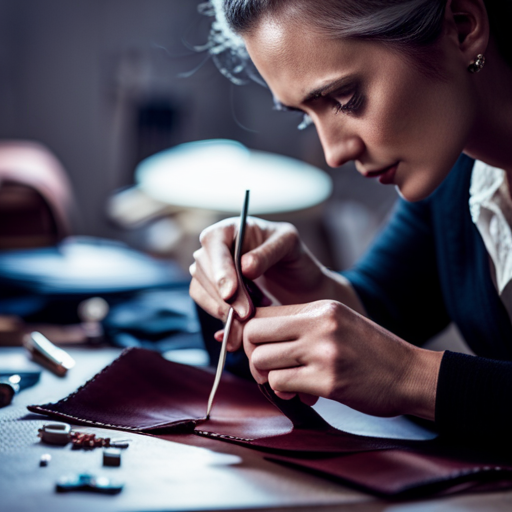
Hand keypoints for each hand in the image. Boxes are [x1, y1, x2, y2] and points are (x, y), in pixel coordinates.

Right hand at [190, 217, 340, 349]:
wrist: (294, 277)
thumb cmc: (291, 253)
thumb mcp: (289, 244)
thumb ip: (268, 252)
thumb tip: (244, 266)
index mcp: (230, 228)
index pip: (213, 244)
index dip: (220, 269)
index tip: (230, 293)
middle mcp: (213, 246)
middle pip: (203, 270)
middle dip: (224, 296)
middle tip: (247, 314)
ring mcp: (208, 269)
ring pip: (200, 290)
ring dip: (223, 308)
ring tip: (254, 314)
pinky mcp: (210, 291)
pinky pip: (206, 305)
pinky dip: (223, 318)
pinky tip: (244, 323)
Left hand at [243, 300, 442, 419]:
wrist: (410, 375)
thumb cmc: (371, 352)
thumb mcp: (337, 323)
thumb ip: (301, 327)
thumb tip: (257, 338)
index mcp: (319, 308)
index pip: (261, 313)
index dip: (250, 333)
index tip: (258, 348)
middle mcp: (319, 324)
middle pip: (253, 333)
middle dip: (251, 354)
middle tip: (265, 367)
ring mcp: (323, 351)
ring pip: (261, 360)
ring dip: (266, 376)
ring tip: (283, 382)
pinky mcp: (328, 380)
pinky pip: (280, 383)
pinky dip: (282, 391)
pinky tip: (297, 393)